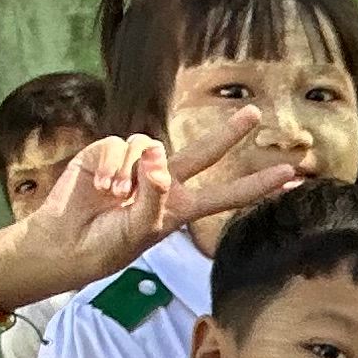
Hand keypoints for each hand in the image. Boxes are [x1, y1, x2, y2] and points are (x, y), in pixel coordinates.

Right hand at [0, 105, 307, 298]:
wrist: (65, 241)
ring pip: (148, 147)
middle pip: (204, 152)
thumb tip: (157, 156)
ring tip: (114, 198)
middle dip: (229, 134)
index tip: (292, 177)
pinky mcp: (109, 152)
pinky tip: (99, 187)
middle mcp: (163, 181)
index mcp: (180, 207)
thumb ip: (153, 196)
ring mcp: (137, 165)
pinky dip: (109, 167)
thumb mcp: (139, 230)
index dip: (258, 186)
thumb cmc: (106, 244)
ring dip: (131, 173)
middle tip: (255, 113)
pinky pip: (118, 146)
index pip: (227, 196)